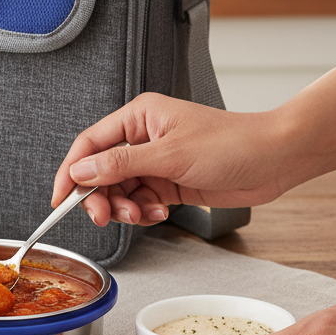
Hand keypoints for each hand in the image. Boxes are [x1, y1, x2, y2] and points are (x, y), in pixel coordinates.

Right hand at [52, 61, 335, 227]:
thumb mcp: (170, 154)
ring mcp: (155, 162)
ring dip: (126, 208)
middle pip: (101, 172)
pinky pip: (141, 201)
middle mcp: (142, 138)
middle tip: (105, 217)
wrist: (276, 159)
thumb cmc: (232, 143)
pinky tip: (160, 212)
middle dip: (100, 197)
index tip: (59, 198)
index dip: (70, 172)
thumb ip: (120, 164)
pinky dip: (145, 212)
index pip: (89, 145)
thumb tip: (80, 172)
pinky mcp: (168, 182)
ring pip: (120, 191)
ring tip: (143, 214)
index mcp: (138, 118)